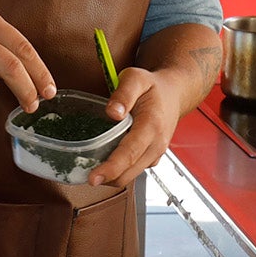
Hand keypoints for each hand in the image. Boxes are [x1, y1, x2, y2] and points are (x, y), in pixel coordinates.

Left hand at [87, 67, 181, 186]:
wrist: (173, 94)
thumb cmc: (152, 86)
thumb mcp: (136, 78)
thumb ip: (124, 93)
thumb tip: (113, 113)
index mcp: (152, 126)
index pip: (129, 153)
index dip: (110, 168)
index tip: (93, 178)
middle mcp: (156, 144)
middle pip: (128, 172)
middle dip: (106, 178)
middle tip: (82, 175)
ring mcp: (155, 154)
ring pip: (130, 176)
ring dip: (111, 177)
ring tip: (90, 169)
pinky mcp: (151, 158)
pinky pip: (133, 171)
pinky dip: (119, 172)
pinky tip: (105, 162)